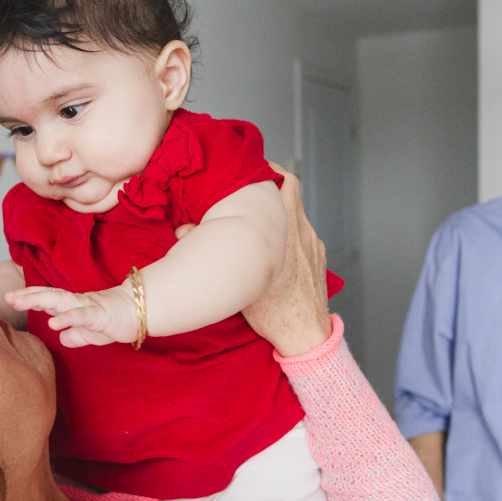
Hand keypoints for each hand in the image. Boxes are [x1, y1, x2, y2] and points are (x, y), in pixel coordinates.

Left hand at [5, 285, 137, 347]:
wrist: (141, 312)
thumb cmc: (115, 320)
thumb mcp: (91, 333)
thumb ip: (76, 335)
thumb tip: (62, 338)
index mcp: (72, 306)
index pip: (47, 300)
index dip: (28, 298)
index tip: (9, 299)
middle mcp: (76, 302)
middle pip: (48, 297)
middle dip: (27, 296)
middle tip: (8, 297)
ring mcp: (87, 307)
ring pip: (60, 301)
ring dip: (39, 300)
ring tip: (21, 302)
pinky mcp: (100, 315)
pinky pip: (82, 316)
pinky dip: (67, 318)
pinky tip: (53, 323)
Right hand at [213, 163, 329, 356]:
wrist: (305, 333)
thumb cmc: (273, 311)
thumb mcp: (236, 280)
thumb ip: (211, 252)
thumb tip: (183, 232)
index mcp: (284, 231)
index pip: (283, 182)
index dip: (268, 169)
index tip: (252, 167)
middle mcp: (302, 232)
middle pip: (292, 189)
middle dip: (274, 181)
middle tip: (256, 181)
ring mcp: (314, 244)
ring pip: (298, 213)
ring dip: (282, 210)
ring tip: (263, 216)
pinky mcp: (318, 258)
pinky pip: (305, 234)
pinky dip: (292, 232)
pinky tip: (278, 244)